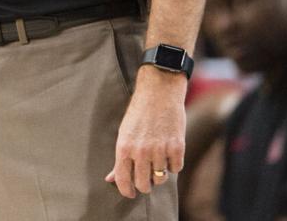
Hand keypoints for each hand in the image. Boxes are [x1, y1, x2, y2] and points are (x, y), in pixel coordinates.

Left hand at [105, 67, 186, 198]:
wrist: (159, 92)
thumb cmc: (139, 113)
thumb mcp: (124, 134)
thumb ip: (120, 159)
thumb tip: (110, 179)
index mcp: (124, 147)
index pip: (123, 180)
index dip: (127, 191)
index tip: (130, 193)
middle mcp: (141, 151)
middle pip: (143, 184)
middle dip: (144, 185)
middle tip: (146, 179)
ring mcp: (160, 150)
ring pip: (161, 178)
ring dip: (159, 174)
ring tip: (157, 162)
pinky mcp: (177, 147)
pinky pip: (176, 169)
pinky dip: (173, 164)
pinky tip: (169, 153)